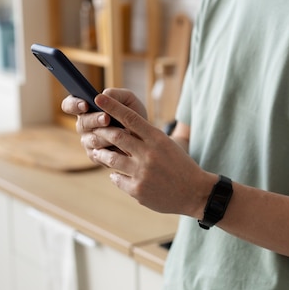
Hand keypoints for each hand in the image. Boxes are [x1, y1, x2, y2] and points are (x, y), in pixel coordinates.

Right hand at [61, 88, 146, 161]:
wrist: (145, 136)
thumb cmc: (133, 113)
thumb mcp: (128, 100)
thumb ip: (116, 94)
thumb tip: (103, 94)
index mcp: (86, 108)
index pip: (69, 105)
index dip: (74, 105)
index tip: (85, 104)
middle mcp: (84, 125)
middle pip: (81, 123)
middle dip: (94, 120)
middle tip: (106, 118)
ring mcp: (88, 141)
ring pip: (92, 139)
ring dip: (106, 136)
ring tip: (121, 132)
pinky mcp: (95, 156)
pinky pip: (99, 154)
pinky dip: (112, 149)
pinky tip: (122, 147)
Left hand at [89, 93, 214, 215]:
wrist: (195, 192)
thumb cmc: (181, 165)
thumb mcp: (168, 145)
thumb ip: (147, 138)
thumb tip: (123, 129)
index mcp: (158, 139)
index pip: (131, 118)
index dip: (112, 107)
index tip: (99, 97)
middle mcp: (148, 154)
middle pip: (116, 136)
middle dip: (101, 131)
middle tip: (93, 128)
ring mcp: (142, 172)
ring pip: (110, 159)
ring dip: (102, 154)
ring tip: (98, 152)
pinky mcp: (137, 190)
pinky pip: (116, 178)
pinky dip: (115, 175)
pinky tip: (117, 174)